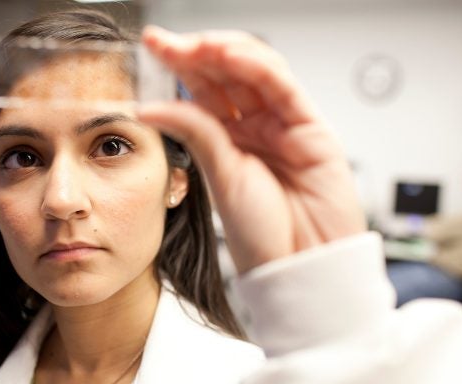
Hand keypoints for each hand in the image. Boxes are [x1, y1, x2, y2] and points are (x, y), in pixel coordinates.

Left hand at [137, 26, 365, 273]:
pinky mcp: (312, 128)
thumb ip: (194, 132)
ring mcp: (284, 124)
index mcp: (227, 139)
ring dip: (225, 52)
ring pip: (256, 71)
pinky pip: (284, 88)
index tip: (152, 44)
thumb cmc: (261, 233)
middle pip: (227, 73)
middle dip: (197, 51)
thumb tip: (149, 107)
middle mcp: (255, 127)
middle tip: (167, 40)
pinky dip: (258, 67)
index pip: (202, 88)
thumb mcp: (219, 176)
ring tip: (194, 46)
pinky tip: (230, 56)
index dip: (179, 62)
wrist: (299, 265)